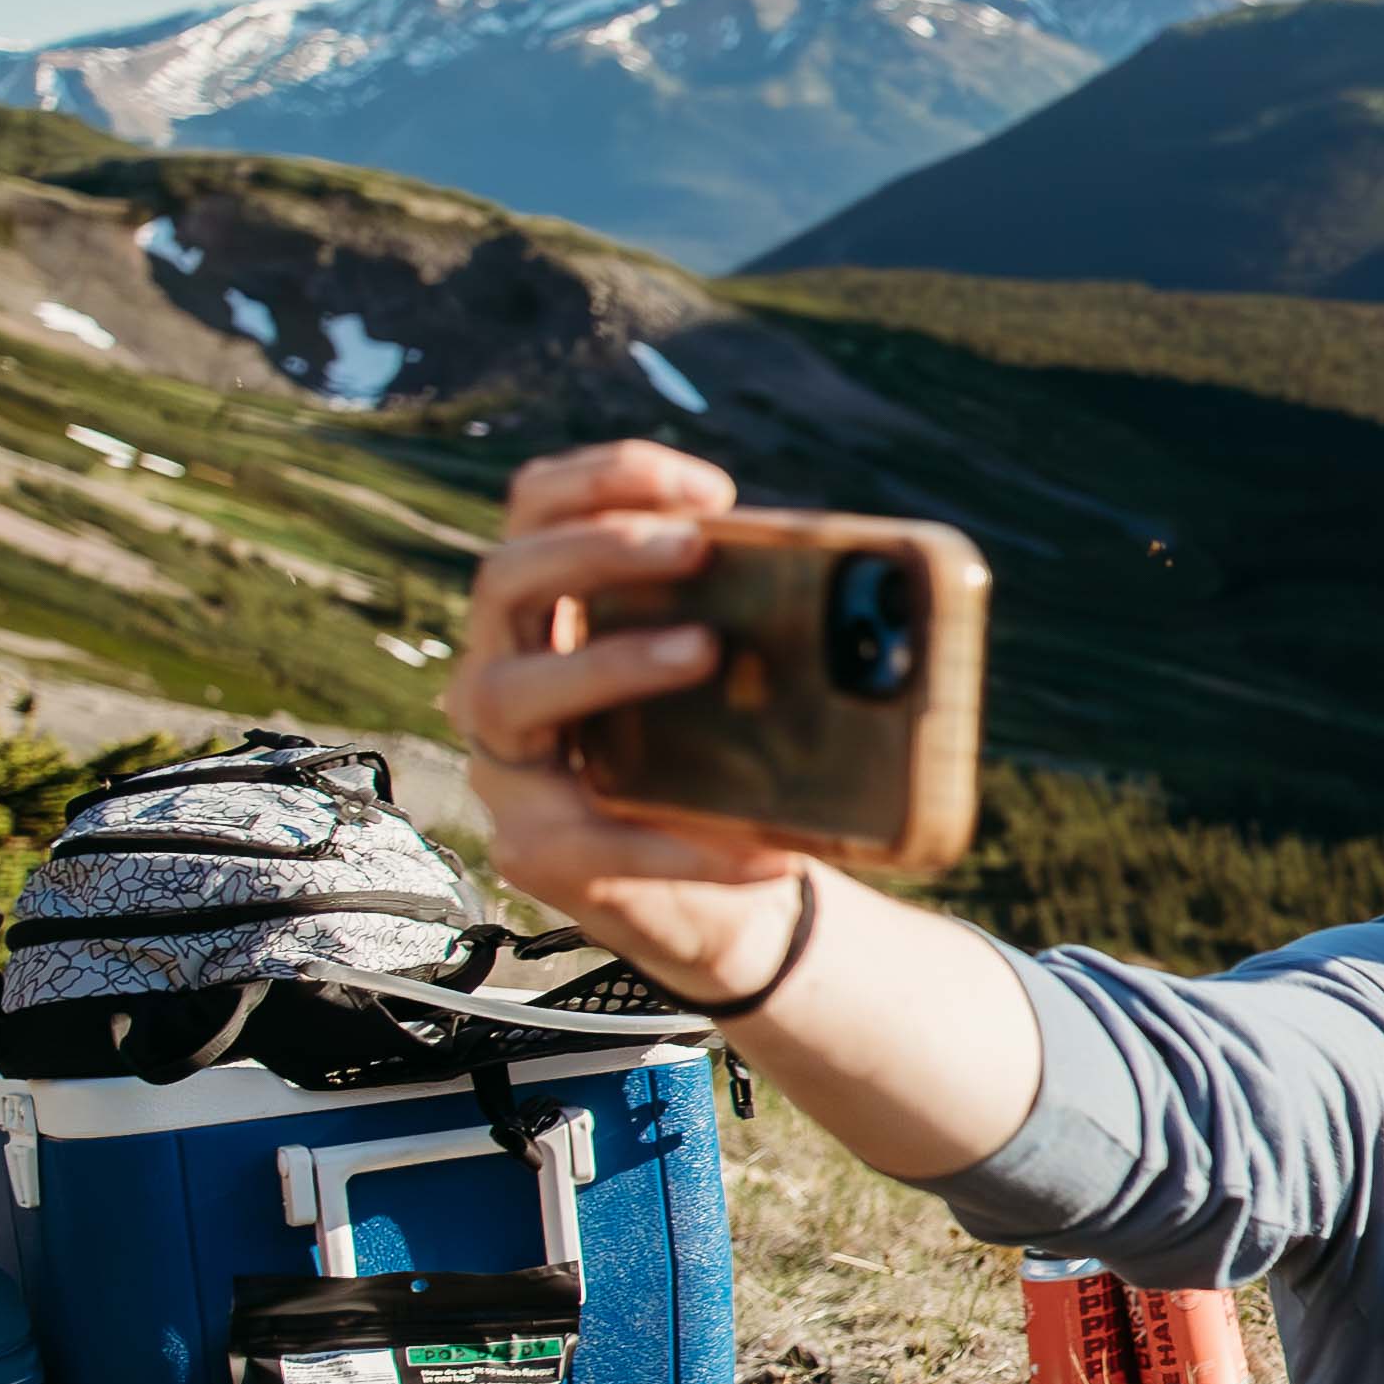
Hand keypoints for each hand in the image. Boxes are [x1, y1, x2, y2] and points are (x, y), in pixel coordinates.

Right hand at [448, 439, 809, 995]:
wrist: (730, 905)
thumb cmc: (733, 770)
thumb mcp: (746, 687)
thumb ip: (767, 628)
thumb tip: (879, 591)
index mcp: (551, 616)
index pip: (535, 511)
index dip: (601, 478)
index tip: (703, 485)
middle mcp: (503, 676)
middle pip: (504, 581)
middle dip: (594, 547)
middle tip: (694, 544)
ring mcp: (507, 765)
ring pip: (511, 693)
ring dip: (610, 661)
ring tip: (705, 650)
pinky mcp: (535, 852)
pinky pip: (591, 839)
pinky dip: (680, 841)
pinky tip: (765, 849)